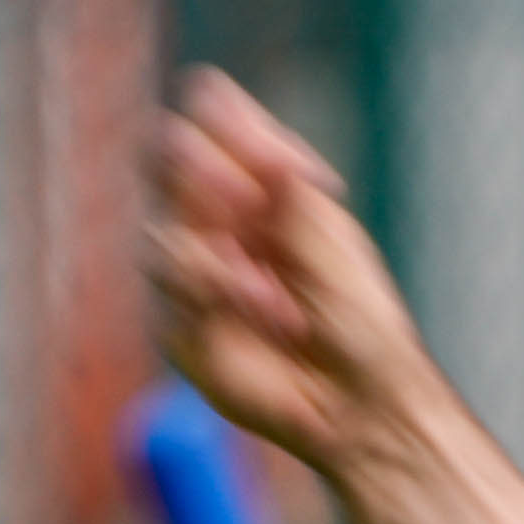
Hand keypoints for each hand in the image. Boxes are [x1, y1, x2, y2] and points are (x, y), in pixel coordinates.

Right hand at [142, 68, 437, 468]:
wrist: (359, 405)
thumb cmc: (362, 325)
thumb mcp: (332, 245)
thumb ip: (289, 191)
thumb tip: (261, 138)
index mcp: (262, 184)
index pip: (214, 119)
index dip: (231, 125)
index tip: (286, 165)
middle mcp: (220, 218)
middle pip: (165, 158)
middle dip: (197, 172)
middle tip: (240, 195)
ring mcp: (195, 266)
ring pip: (162, 230)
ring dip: (219, 261)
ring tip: (278, 305)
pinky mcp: (180, 321)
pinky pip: (170, 290)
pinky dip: (212, 296)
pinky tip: (261, 316)